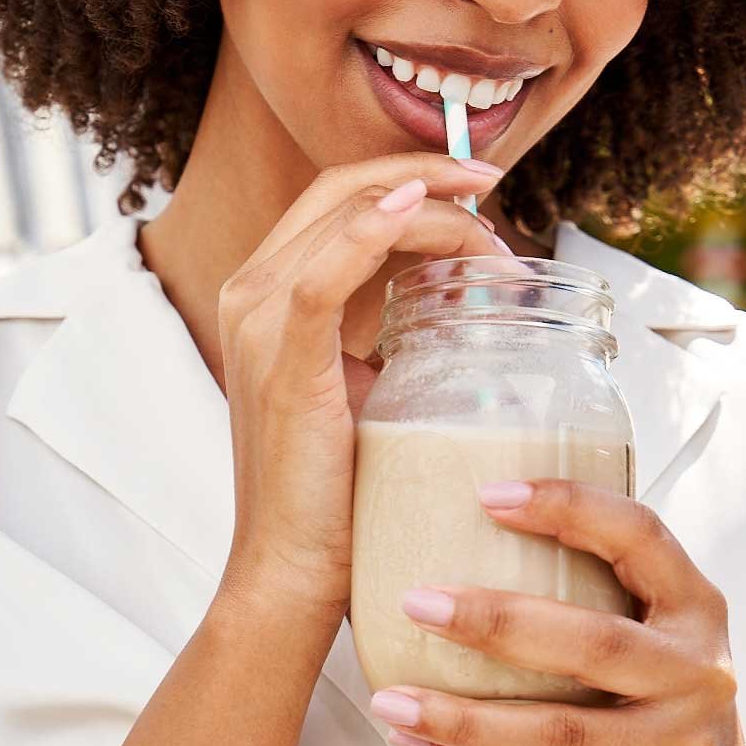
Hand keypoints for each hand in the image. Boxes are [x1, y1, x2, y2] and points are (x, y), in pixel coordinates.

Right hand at [218, 155, 511, 618]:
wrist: (291, 570)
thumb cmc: (335, 491)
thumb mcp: (364, 388)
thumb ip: (387, 336)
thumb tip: (459, 305)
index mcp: (267, 295)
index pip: (340, 197)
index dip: (411, 178)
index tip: (480, 191)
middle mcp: (251, 294)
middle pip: (343, 188)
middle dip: (428, 175)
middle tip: (495, 185)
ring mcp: (259, 323)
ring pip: (348, 217)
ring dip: (431, 212)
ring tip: (492, 236)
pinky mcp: (282, 360)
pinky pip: (325, 271)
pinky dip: (374, 230)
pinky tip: (420, 213)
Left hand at [367, 478, 745, 745]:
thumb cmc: (665, 695)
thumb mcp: (659, 627)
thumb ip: (600, 583)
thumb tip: (475, 526)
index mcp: (695, 606)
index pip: (639, 536)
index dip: (569, 508)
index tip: (490, 497)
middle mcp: (693, 669)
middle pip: (592, 643)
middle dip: (496, 622)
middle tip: (418, 603)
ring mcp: (672, 742)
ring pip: (560, 731)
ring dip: (467, 716)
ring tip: (394, 701)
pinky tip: (421, 743)